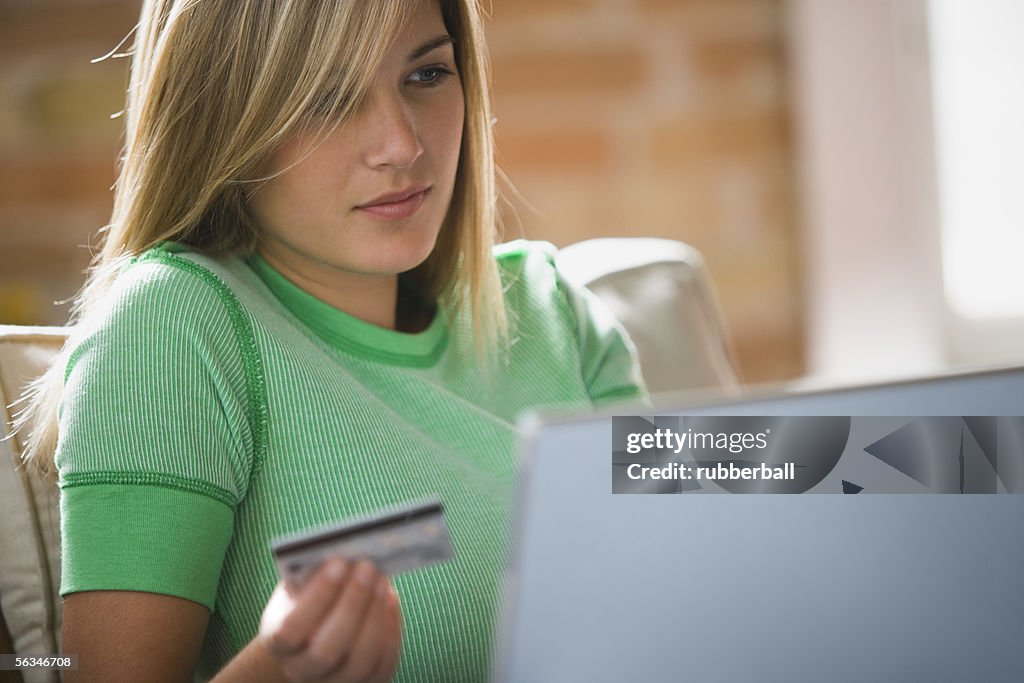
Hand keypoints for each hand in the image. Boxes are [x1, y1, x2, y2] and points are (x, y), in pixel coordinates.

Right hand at [258, 558, 402, 681]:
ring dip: (375, 616)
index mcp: (277, 643)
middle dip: (352, 604)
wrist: (313, 636)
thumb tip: (349, 547)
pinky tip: (391, 600)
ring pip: (359, 662)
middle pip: (327, 650)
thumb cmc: (307, 599)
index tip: (338, 562)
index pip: (291, 630)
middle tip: (368, 566)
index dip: (317, 597)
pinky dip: (390, 631)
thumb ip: (315, 571)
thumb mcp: (299, 583)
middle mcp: (301, 671)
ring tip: (383, 580)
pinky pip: (382, 665)